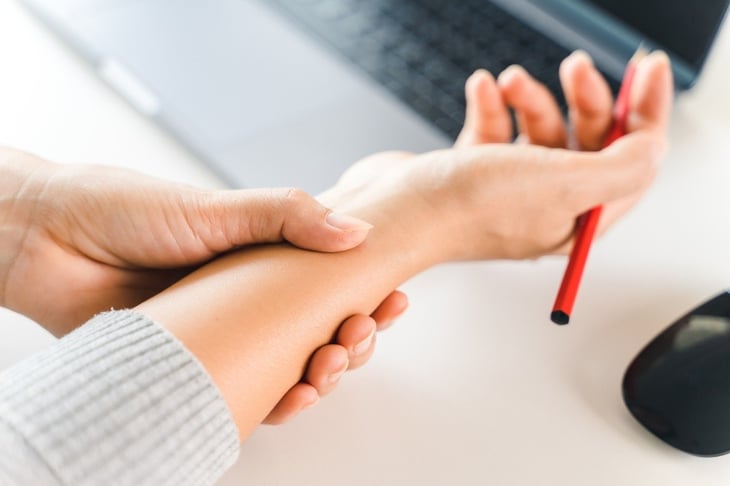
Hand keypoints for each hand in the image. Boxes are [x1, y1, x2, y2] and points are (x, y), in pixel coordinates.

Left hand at [0, 149, 407, 423]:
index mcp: (259, 257)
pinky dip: (277, 403)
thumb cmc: (124, 210)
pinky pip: (245, 394)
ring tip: (328, 367)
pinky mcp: (194, 364)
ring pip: (290, 367)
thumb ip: (287, 215)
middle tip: (357, 335)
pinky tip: (294, 399)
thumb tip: (356, 230)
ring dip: (323, 375)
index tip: (392, 300)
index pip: (329, 281)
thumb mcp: (216, 206)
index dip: (367, 294)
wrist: (48, 238)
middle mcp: (247, 299)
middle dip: (353, 340)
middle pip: (319, 330)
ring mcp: (224, 334)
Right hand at [320, 51, 672, 264]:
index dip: (647, 114)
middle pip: (588, 142)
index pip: (632, 164)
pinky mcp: (473, 172)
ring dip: (529, 97)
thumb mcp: (564, 183)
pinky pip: (497, 128)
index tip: (652, 70)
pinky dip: (491, 104)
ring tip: (507, 79)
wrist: (393, 211)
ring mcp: (508, 189)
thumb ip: (624, 166)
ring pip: (541, 130)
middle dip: (586, 99)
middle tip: (575, 66)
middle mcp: (545, 207)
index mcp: (576, 220)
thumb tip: (654, 148)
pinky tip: (480, 87)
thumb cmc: (469, 206)